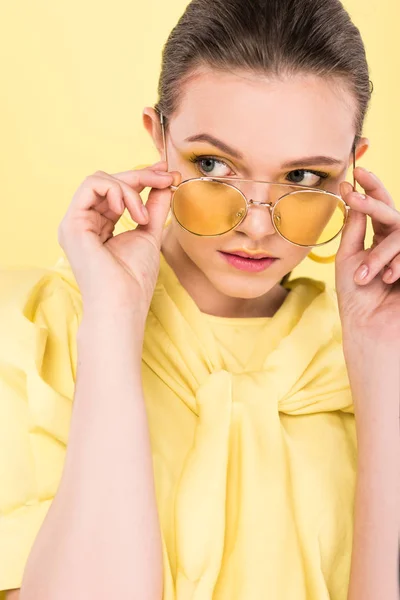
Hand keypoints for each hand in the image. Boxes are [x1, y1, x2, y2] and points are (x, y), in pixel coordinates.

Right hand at [58, 160, 180, 316]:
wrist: (122, 304)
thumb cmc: (134, 279)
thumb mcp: (149, 233)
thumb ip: (154, 206)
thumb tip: (166, 182)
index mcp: (98, 225)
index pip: (117, 191)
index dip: (143, 178)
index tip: (168, 174)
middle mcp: (83, 222)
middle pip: (109, 181)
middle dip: (141, 176)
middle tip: (167, 178)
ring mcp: (75, 222)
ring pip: (100, 180)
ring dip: (130, 188)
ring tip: (143, 216)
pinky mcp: (72, 223)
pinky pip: (91, 186)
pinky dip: (116, 191)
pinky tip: (129, 211)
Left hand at [335, 166, 399, 344]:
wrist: (371, 327)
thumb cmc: (356, 295)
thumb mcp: (348, 257)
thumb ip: (354, 227)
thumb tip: (351, 193)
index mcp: (380, 239)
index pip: (379, 207)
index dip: (371, 187)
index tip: (357, 169)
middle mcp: (397, 242)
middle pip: (391, 213)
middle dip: (372, 202)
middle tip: (352, 195)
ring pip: (399, 234)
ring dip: (380, 256)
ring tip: (364, 277)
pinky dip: (395, 263)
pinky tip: (389, 280)